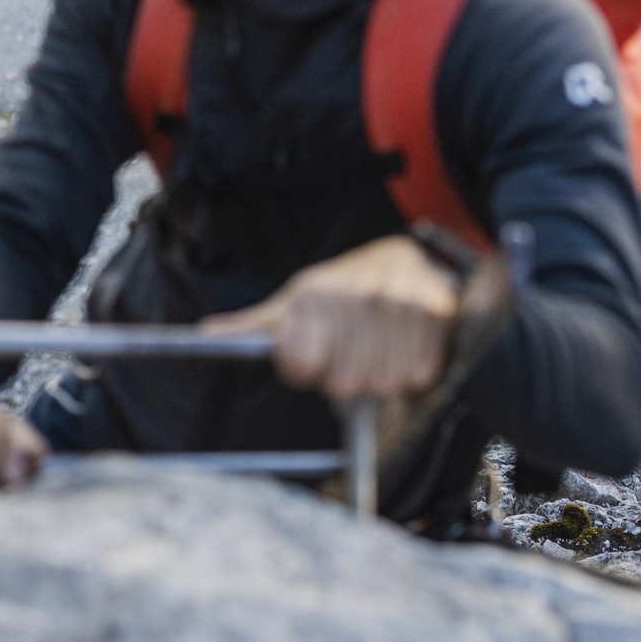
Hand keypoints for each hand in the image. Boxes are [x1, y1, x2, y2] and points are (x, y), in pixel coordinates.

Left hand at [201, 235, 458, 401]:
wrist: (401, 259)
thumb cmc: (339, 293)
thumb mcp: (291, 305)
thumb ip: (251, 326)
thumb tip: (205, 332)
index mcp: (312, 294)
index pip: (302, 364)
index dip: (309, 370)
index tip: (312, 360)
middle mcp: (353, 293)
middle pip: (345, 382)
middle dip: (348, 379)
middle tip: (352, 357)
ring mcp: (396, 299)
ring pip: (384, 381)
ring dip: (382, 377)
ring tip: (379, 352)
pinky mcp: (435, 309)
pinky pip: (420, 371)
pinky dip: (414, 371)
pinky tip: (405, 349)